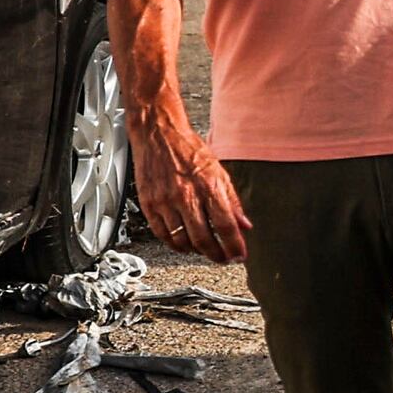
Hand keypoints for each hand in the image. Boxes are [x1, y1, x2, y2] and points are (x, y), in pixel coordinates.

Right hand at [131, 121, 249, 263]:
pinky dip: (174, 244)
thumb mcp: (218, 170)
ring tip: (204, 251)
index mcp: (208, 186)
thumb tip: (244, 224)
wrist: (157, 133)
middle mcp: (186, 195)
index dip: (235, 246)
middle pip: (203, 239)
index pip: (226, 226)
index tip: (239, 255)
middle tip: (223, 258)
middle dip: (217, 255)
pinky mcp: (149, 204)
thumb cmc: (187, 148)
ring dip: (196, 251)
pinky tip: (183, 243)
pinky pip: (162, 234)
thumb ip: (232, 200)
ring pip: (182, 241)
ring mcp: (165, 201)